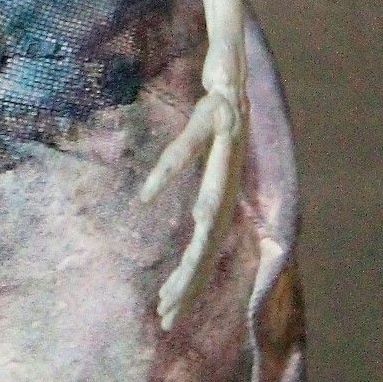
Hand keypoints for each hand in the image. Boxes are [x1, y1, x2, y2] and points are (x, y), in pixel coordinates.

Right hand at [139, 83, 245, 328]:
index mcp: (227, 194)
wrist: (233, 69)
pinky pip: (188, 148)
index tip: (167, 312)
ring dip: (198, 235)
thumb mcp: (206, 159)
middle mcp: (231, 179)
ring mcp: (227, 148)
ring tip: (182, 270)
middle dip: (191, 277)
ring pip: (212, 201)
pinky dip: (171, 172)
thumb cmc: (216, 116)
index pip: (209, 252)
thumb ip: (202, 189)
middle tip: (167, 309)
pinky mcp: (215, 116)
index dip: (191, 283)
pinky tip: (149, 193)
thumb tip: (175, 215)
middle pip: (212, 239)